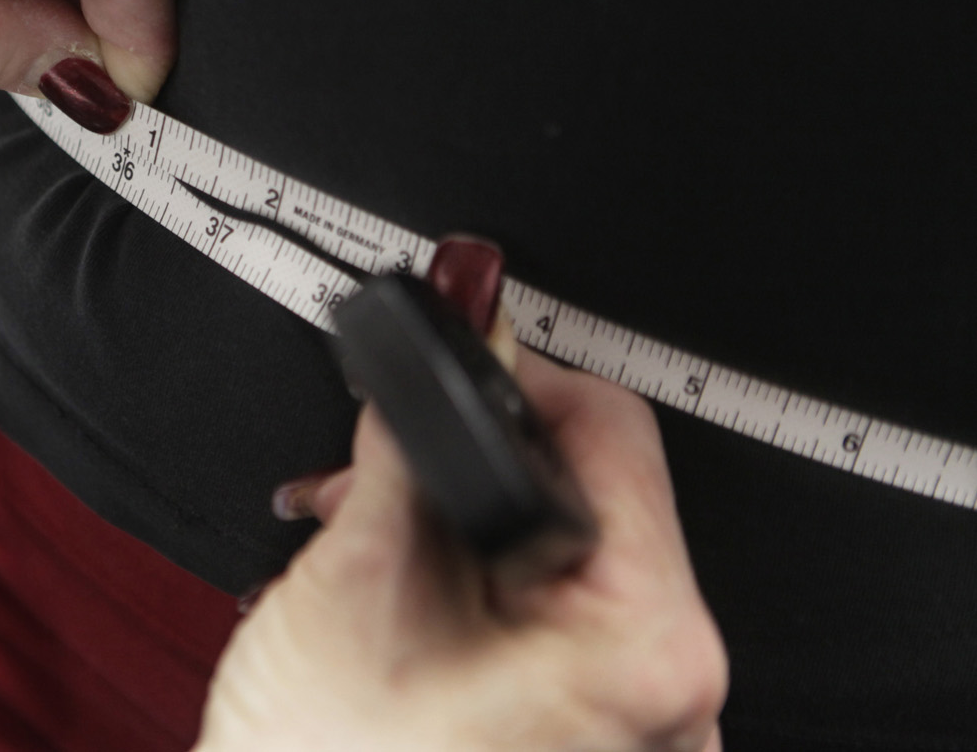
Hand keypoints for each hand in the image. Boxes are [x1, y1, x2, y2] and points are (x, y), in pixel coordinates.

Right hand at [196, 348, 727, 751]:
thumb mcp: (355, 579)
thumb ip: (408, 439)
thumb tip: (451, 318)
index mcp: (647, 650)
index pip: (615, 433)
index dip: (510, 383)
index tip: (448, 372)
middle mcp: (673, 705)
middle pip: (588, 503)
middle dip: (468, 473)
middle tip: (374, 486)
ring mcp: (635, 742)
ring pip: (563, 570)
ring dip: (459, 539)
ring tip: (368, 559)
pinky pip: (557, 639)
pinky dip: (479, 605)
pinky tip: (403, 611)